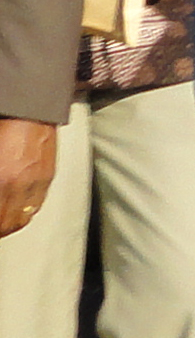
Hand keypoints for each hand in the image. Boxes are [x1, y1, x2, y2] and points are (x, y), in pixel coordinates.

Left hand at [0, 117, 58, 236]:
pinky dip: (25, 213)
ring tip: (3, 225)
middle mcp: (20, 184)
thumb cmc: (5, 127)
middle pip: (7, 222)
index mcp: (2, 179)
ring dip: (10, 225)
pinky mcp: (47, 176)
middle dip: (1, 227)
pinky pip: (36, 205)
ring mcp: (36, 181)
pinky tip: (17, 212)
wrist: (30, 110)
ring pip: (23, 218)